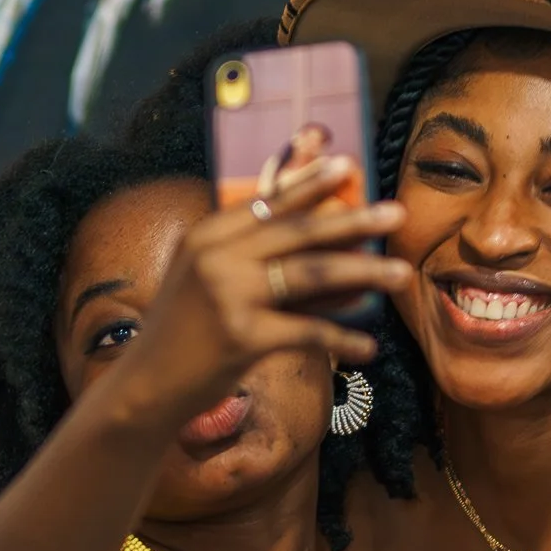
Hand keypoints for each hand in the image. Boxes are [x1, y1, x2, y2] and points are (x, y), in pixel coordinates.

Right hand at [114, 152, 407, 425]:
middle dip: (354, 220)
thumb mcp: (212, 281)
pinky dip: (342, 339)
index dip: (311, 183)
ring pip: (311, 274)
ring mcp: (229, 295)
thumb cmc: (188, 332)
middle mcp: (216, 257)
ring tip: (403, 274)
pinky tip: (368, 348)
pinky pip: (308, 331)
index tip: (348, 166)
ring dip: (364, 273)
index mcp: (209, 234)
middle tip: (398, 213)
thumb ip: (264, 261)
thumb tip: (343, 257)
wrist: (148, 385)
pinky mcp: (243, 337)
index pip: (270, 202)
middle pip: (299, 231)